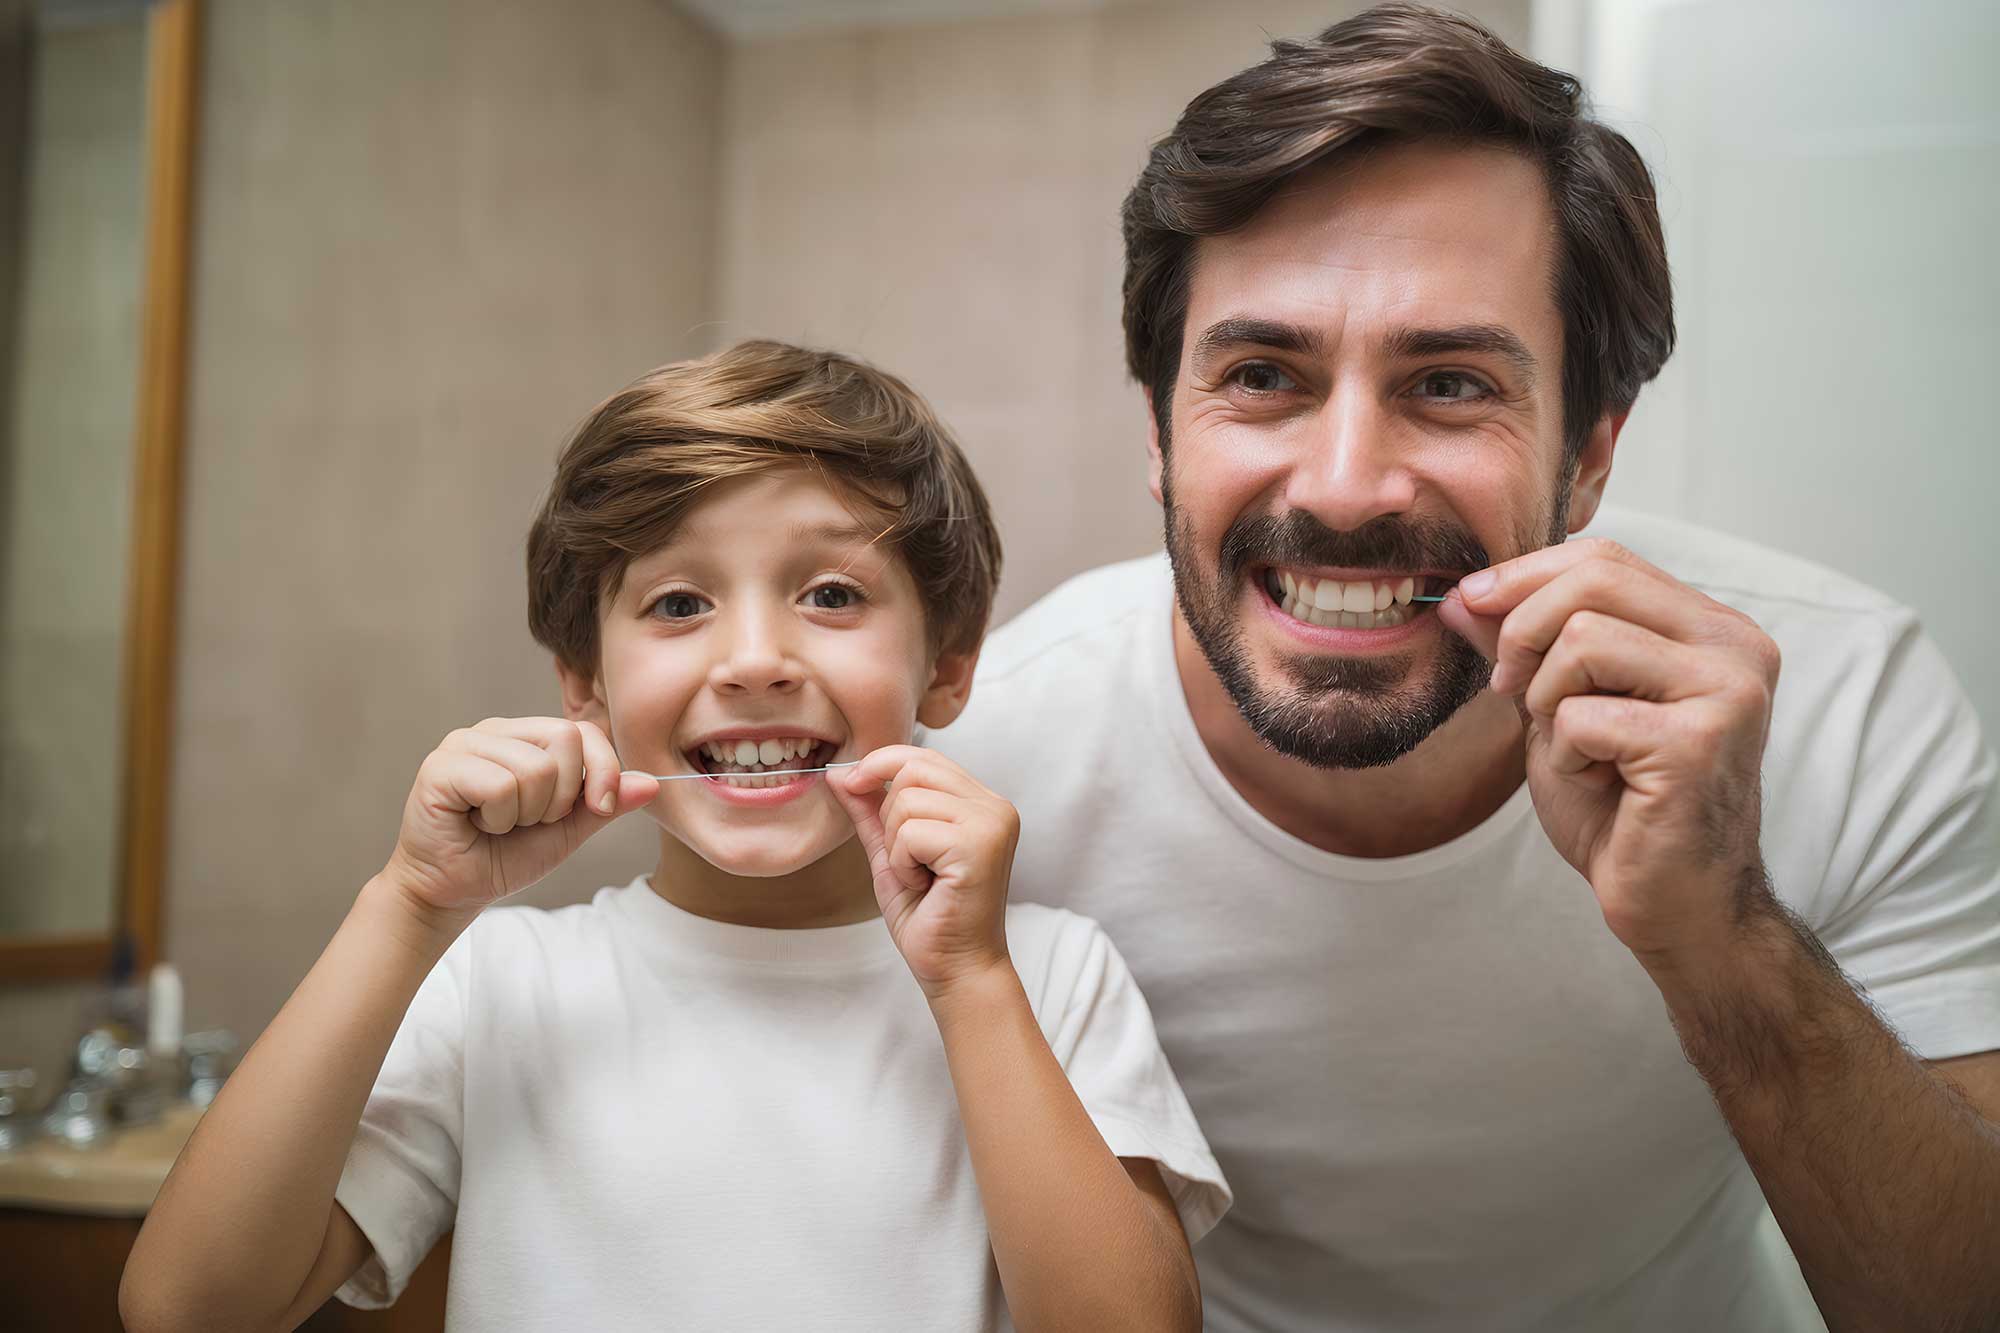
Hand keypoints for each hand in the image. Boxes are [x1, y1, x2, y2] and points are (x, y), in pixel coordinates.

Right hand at [384, 717, 658, 920]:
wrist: (454, 892)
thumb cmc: (505, 856)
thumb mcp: (568, 830)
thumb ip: (605, 804)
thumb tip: (651, 783)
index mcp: (525, 736)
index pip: (583, 731)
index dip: (603, 770)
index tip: (600, 808)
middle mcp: (494, 730)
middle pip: (565, 740)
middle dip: (562, 797)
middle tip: (530, 820)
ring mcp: (463, 743)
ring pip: (535, 768)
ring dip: (527, 814)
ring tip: (500, 824)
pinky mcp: (440, 767)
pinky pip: (500, 786)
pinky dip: (500, 818)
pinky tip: (478, 824)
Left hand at [829, 746, 1018, 996]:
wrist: (956, 970)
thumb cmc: (929, 917)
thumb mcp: (891, 853)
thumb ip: (870, 811)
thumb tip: (838, 773)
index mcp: (980, 803)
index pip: (924, 756)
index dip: (880, 764)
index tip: (852, 784)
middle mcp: (994, 806)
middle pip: (913, 767)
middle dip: (888, 813)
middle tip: (905, 858)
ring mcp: (991, 823)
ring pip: (906, 799)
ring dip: (896, 846)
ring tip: (920, 876)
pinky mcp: (979, 845)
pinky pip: (910, 832)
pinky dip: (903, 863)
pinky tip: (925, 886)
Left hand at [1436, 538, 1781, 966]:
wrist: (1672, 905)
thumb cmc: (1621, 811)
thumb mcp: (1557, 710)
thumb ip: (1521, 648)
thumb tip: (1459, 596)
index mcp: (1712, 629)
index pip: (1606, 559)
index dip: (1523, 575)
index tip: (1470, 606)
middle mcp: (1737, 647)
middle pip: (1595, 580)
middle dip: (1523, 630)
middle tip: (1507, 688)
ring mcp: (1728, 691)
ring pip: (1584, 640)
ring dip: (1547, 700)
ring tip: (1574, 748)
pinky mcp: (1700, 741)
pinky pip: (1583, 714)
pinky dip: (1565, 753)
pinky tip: (1597, 782)